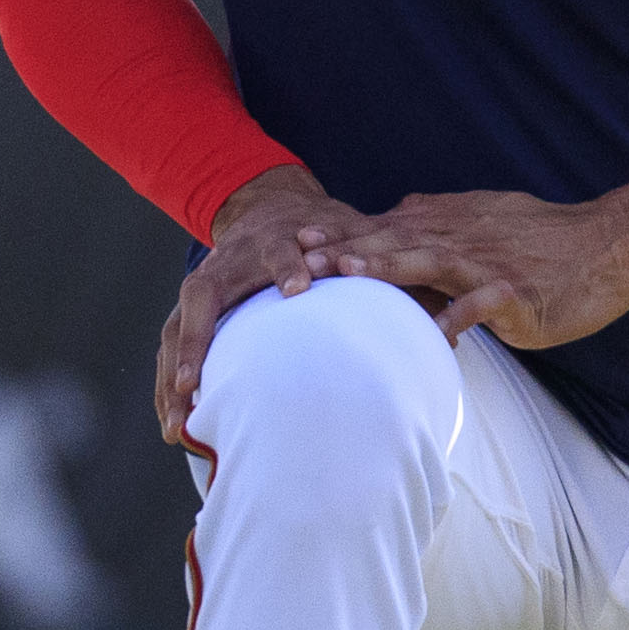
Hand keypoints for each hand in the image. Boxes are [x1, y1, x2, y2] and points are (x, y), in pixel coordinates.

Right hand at [157, 163, 383, 454]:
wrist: (271, 205)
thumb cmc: (322, 230)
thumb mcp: (354, 238)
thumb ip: (393, 274)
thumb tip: (458, 316)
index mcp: (275, 239)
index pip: (280, 250)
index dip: (288, 266)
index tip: (300, 288)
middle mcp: (230, 260)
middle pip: (202, 297)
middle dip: (196, 341)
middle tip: (194, 383)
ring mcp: (204, 283)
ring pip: (177, 327)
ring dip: (175, 374)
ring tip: (177, 422)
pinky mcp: (194, 306)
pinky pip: (173, 345)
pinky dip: (170, 383)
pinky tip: (173, 425)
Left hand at [303, 186, 628, 354]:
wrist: (610, 245)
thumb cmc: (549, 238)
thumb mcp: (490, 214)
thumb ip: (443, 215)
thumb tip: (402, 208)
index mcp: (453, 226)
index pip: (386, 230)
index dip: (340, 237)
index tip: (295, 244)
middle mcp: (462, 240)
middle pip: (394, 242)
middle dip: (344, 250)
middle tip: (298, 258)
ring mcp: (488, 266)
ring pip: (428, 262)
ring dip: (385, 266)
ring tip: (347, 272)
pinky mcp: (515, 294)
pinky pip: (481, 305)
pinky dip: (456, 316)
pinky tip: (433, 334)